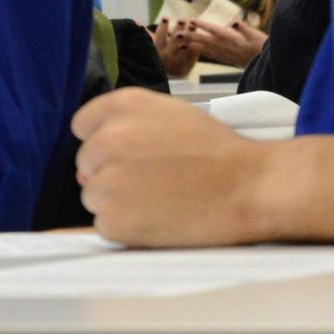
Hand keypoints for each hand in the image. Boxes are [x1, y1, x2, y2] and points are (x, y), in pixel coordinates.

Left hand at [73, 89, 275, 245]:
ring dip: (119, 201)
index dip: (107, 140)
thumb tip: (85, 169)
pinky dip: (128, 227)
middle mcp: (108, 139)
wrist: (250, 186)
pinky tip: (161, 217)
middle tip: (157, 178)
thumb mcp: (174, 116)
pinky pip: (106, 225)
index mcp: (124, 105)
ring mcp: (106, 181)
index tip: (131, 152)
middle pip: (87, 162)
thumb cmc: (219, 152)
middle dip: (113, 172)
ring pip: (94, 195)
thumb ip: (129, 127)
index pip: (84, 124)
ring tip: (164, 197)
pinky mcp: (111, 220)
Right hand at [150, 21, 200, 76]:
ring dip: (188, 36)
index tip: (166, 17)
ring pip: (183, 50)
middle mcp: (164, 62)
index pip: (158, 40)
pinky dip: (196, 43)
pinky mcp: (186, 69)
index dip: (162, 28)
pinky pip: (192, 55)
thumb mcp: (152, 43)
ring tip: (191, 23)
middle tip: (181, 19)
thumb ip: (146, 34)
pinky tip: (197, 33)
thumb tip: (136, 22)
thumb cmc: (159, 52)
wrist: (169, 71)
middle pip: (171, 46)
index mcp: (154, 54)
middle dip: (176, 31)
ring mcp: (175, 67)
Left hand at [186, 17, 267, 66]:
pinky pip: (208, 54)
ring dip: (190, 44)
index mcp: (231, 39)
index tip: (190, 21)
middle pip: (204, 40)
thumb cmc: (262, 46)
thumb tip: (234, 21)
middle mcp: (224, 47)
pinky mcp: (224, 58)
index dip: (202, 25)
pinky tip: (192, 50)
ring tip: (178, 41)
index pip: (213, 30)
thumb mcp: (255, 35)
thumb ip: (243, 28)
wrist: (265, 63)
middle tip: (176, 33)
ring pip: (203, 48)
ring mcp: (223, 53)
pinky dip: (198, 51)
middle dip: (190, 36)